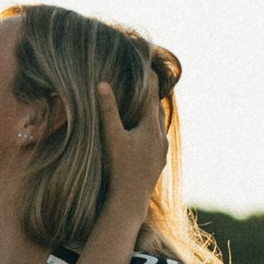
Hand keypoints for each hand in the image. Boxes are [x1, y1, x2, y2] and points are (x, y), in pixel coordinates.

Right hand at [97, 78, 168, 222]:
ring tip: (142, 106)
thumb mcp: (111, 136)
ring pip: (159, 125)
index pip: (152, 94)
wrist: (130, 200)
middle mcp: (160, 136)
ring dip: (151, 114)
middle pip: (158, 108)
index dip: (149, 77)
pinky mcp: (159, 162)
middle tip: (143, 81)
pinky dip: (150, 130)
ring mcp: (161, 150)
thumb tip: (102, 84)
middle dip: (150, 95)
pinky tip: (142, 135)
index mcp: (150, 125)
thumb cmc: (119, 168)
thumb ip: (108, 110)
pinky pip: (157, 139)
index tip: (147, 63)